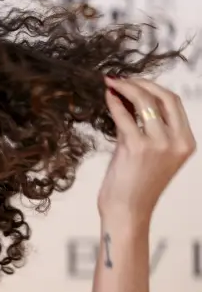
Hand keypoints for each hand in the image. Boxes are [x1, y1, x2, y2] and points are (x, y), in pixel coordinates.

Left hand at [98, 76, 195, 225]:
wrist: (127, 212)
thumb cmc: (134, 186)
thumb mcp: (148, 153)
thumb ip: (144, 128)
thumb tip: (127, 99)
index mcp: (186, 142)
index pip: (173, 103)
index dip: (153, 87)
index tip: (135, 81)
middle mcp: (177, 141)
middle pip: (163, 96)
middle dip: (141, 83)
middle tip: (121, 79)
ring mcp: (159, 144)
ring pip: (144, 102)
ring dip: (125, 88)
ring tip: (110, 84)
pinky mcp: (137, 147)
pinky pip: (124, 116)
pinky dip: (114, 103)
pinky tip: (106, 97)